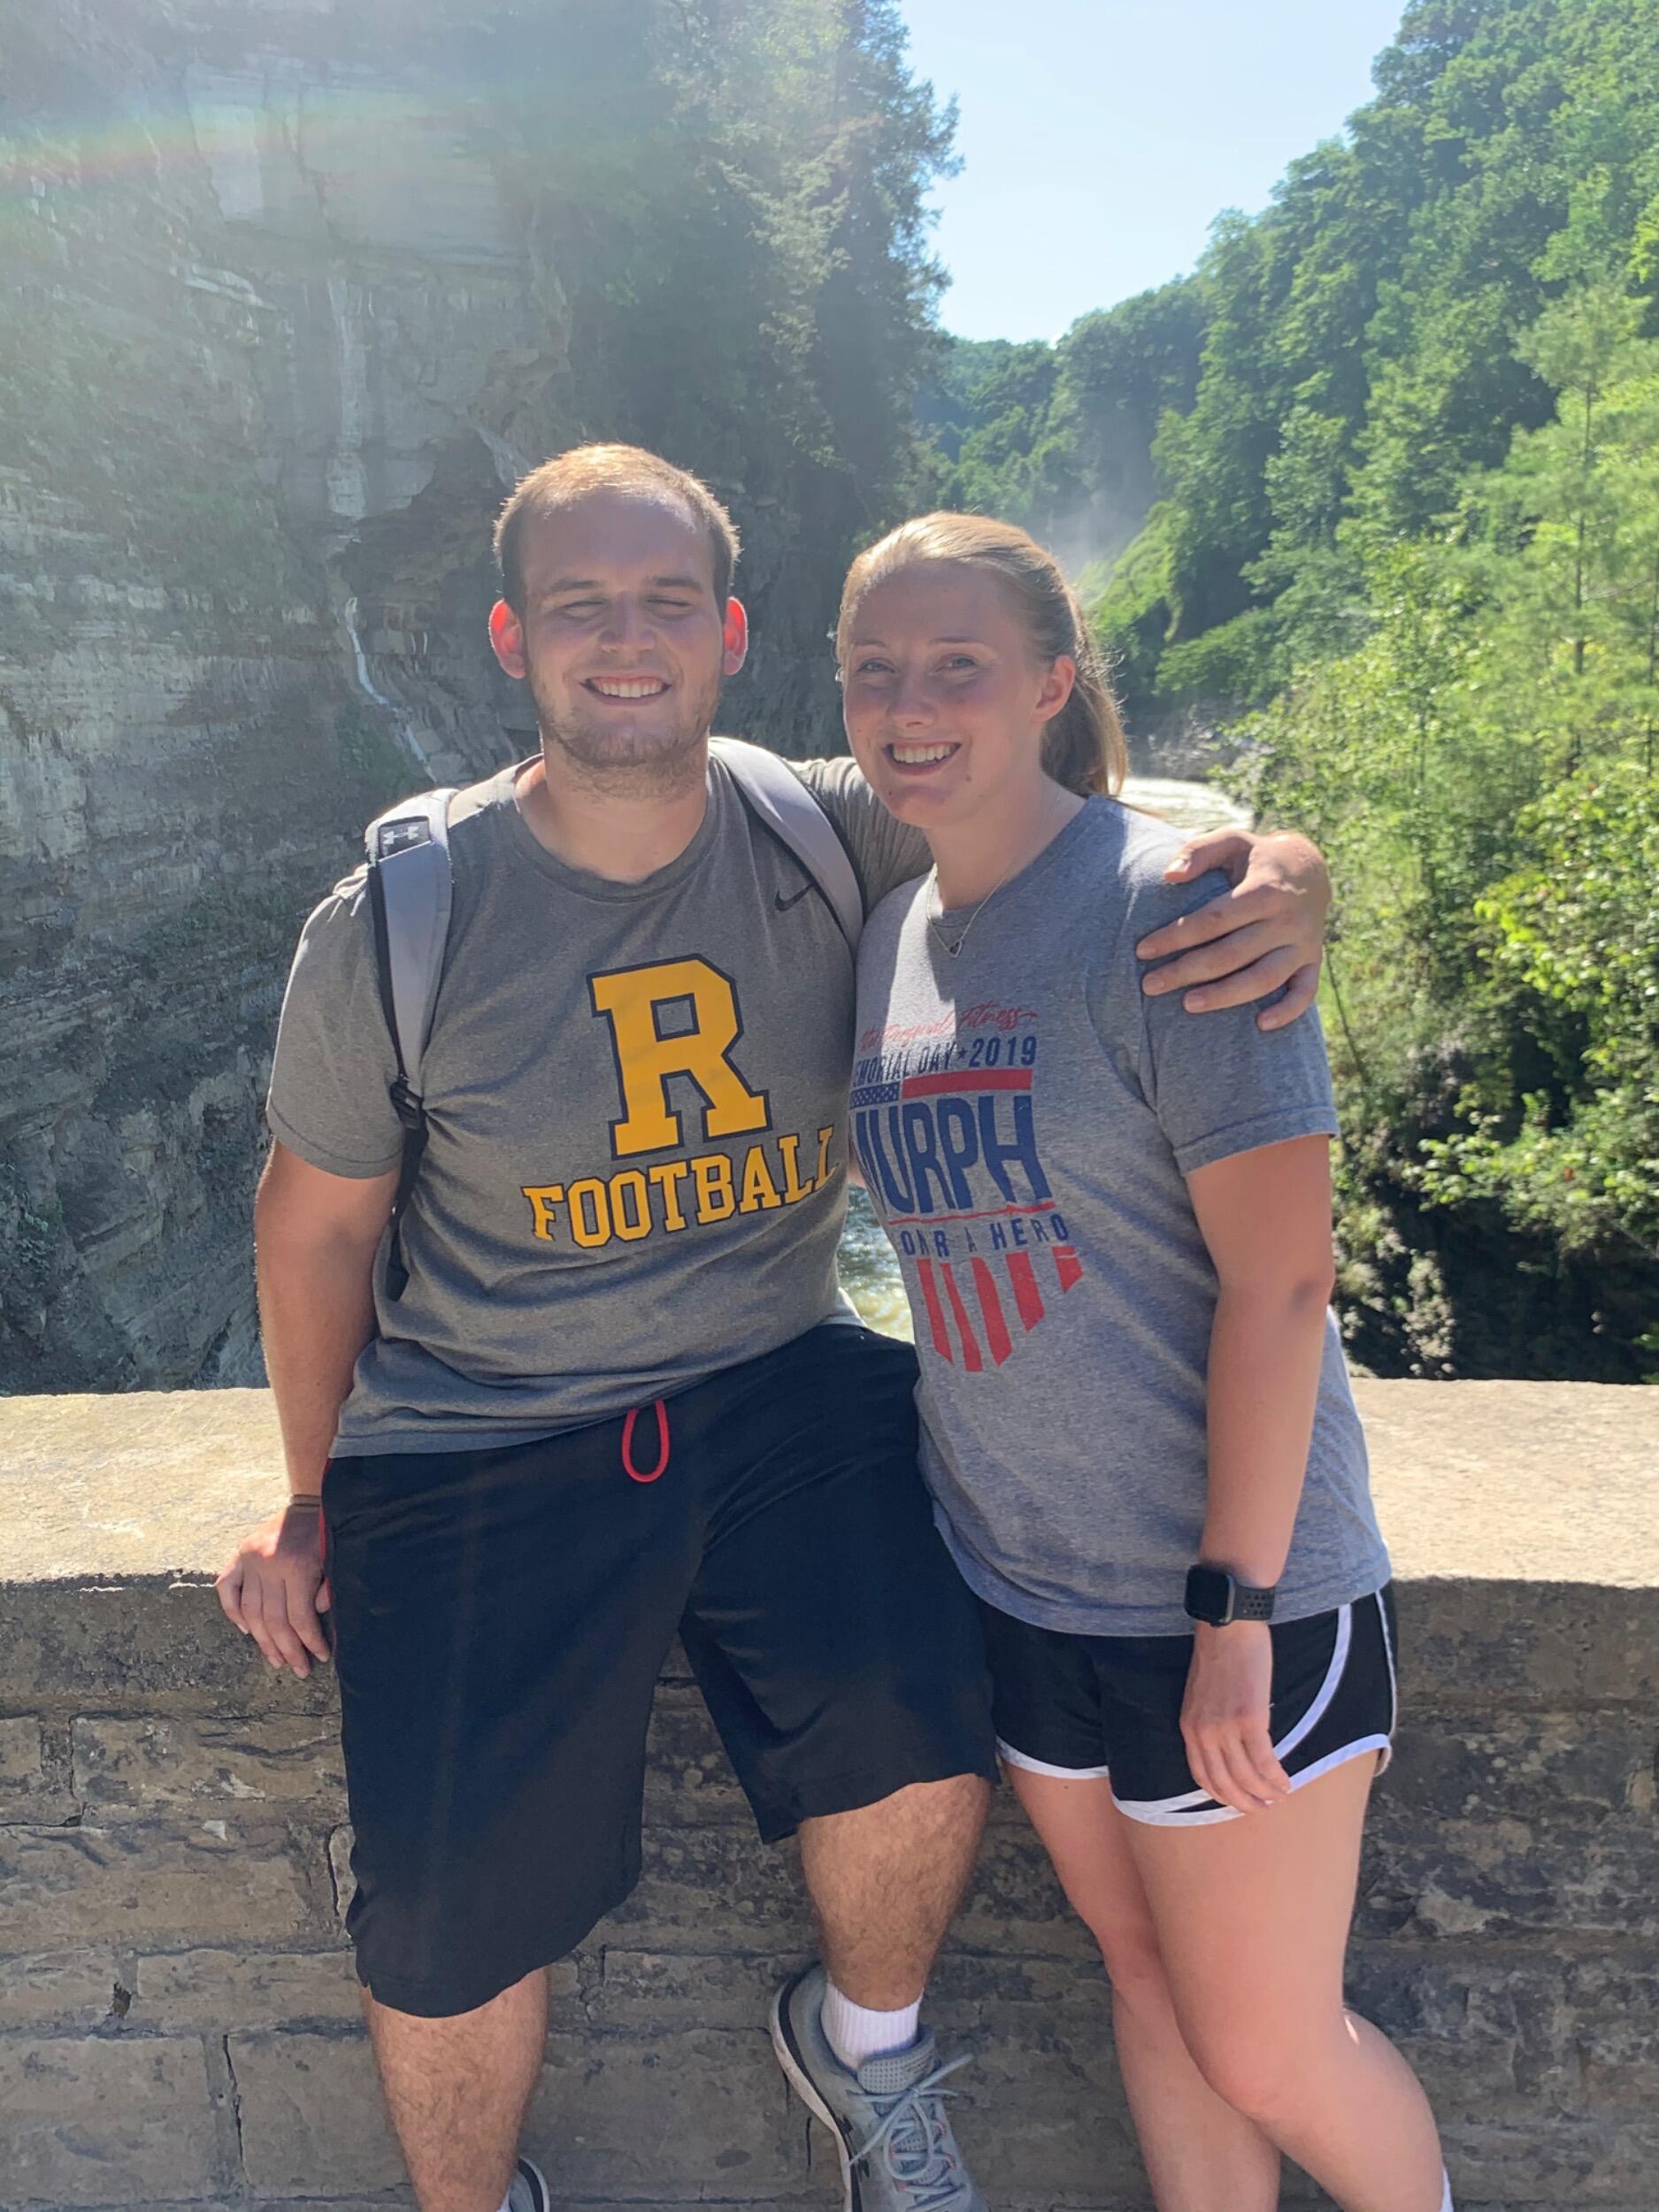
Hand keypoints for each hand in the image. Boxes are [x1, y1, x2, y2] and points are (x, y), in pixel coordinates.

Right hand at [216, 1503, 332, 1677]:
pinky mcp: (239, 1554)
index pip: (300, 1617)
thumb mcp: (335, 1559)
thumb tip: (314, 1617)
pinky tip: (246, 1630)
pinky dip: (233, 1612)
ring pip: (251, 1612)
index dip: (310, 1641)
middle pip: (274, 1621)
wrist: (310, 1501)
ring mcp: (249, 1560)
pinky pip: (226, 1589)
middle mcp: (269, 1565)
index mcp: (296, 1566)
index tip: (321, 1657)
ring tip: (276, 1660)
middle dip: (288, 1650)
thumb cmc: (327, 1534)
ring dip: (263, 1641)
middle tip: (298, 1669)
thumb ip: (328, 1588)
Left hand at [1138, 829, 1330, 1029]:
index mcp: (1265, 889)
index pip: (1213, 919)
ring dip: (1226, 996)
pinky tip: (1260, 1026)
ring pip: (1264, 978)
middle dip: (1187, 971)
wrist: (1310, 869)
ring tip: (1187, 1005)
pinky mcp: (1312, 961)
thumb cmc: (1256, 857)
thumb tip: (1168, 876)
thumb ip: (1199, 851)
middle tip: (1150, 985)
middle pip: (1232, 953)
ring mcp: (1303, 943)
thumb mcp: (1232, 841)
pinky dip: (1288, 1011)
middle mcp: (1287, 919)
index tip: (1142, 950)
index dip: (1176, 936)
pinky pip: (1305, 992)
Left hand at [1180, 1621, 1290, 1814]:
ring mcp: (1226, 1728)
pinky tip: (1287, 1781)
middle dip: (1244, 1801)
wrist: (1228, 1627)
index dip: (1221, 1795)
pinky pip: (1265, 1761)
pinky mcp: (1250, 1719)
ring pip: (1247, 1776)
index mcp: (1189, 1727)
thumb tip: (1226, 1746)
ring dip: (1265, 1792)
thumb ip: (1207, 1721)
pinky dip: (1277, 1777)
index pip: (1202, 1776)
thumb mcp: (1201, 1695)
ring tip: (1279, 1795)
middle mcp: (1204, 1732)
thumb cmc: (1218, 1655)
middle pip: (1224, 1783)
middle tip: (1262, 1807)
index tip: (1237, 1802)